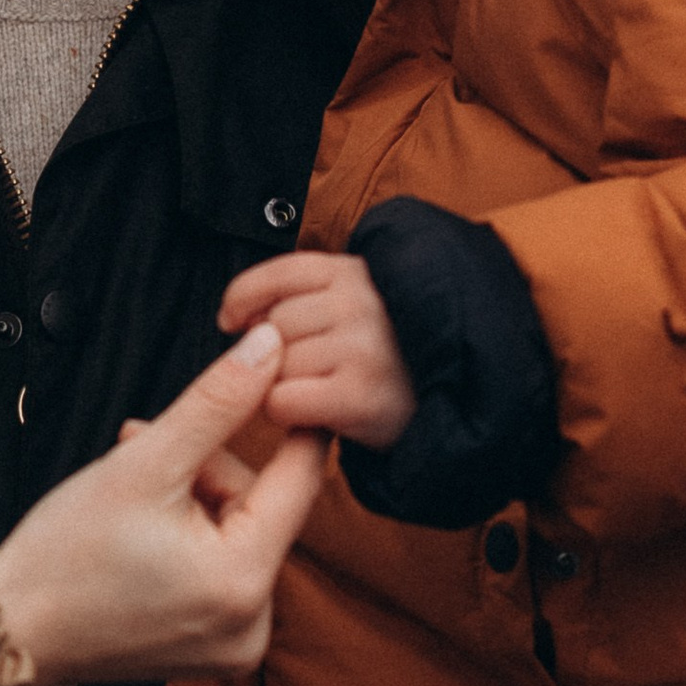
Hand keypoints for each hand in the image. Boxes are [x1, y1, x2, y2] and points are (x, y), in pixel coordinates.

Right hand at [0, 322, 327, 685]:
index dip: (293, 422)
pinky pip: (224, 571)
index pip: (301, 478)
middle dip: (208, 467)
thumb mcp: (142, 463)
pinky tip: (147, 529)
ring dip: (196, 498)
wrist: (12, 631)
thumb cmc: (62, 558)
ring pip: (240, 534)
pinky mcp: (215, 650)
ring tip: (134, 488)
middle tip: (144, 445)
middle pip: (261, 507)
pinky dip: (193, 540)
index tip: (284, 382)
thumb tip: (268, 351)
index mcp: (243, 580)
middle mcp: (253, 624)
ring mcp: (235, 644)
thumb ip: (215, 403)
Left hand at [219, 249, 414, 449]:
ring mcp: (361, 347)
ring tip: (321, 392)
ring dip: (283, 387)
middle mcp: (359, 302)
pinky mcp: (359, 395)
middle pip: (271, 326)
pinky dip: (288, 413)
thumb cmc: (391, 359)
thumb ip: (303, 297)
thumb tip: (236, 317)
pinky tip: (318, 413)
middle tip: (308, 373)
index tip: (230, 320)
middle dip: (273, 355)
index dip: (242, 298)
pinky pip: (283, 400)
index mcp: (355, 272)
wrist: (455, 404)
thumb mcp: (357, 306)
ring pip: (274, 366)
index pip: (278, 273)